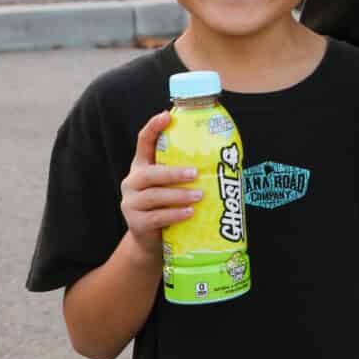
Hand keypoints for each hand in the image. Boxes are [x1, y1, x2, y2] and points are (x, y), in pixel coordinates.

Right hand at [118, 110, 200, 259]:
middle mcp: (132, 182)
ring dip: (178, 195)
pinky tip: (189, 213)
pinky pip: (156, 217)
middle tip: (195, 173)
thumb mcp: (173, 187)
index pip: (144, 142)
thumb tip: (227, 160)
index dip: (153, 127)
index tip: (167, 115)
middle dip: (173, 172)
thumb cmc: (169, 207)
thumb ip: (187, 174)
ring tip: (199, 196)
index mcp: (142, 166)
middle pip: (150, 173)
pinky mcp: (136, 223)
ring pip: (154, 196)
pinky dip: (175, 214)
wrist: (151, 242)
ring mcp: (131, 203)